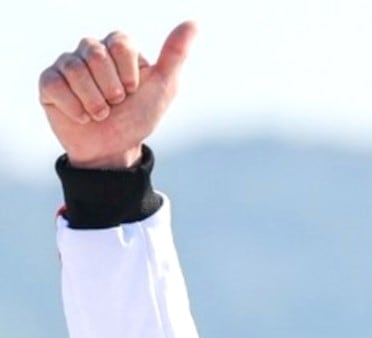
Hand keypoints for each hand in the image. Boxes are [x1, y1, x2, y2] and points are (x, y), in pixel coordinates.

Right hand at [38, 21, 196, 169]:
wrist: (114, 149)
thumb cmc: (138, 117)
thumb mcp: (163, 88)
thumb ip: (175, 55)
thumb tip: (193, 24)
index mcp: (117, 48)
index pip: (119, 44)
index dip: (128, 74)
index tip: (133, 90)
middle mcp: (90, 51)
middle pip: (96, 55)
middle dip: (112, 89)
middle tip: (116, 104)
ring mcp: (67, 65)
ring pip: (75, 70)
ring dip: (94, 102)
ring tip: (101, 113)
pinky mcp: (49, 83)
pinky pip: (55, 86)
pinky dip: (75, 109)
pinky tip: (83, 117)